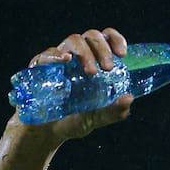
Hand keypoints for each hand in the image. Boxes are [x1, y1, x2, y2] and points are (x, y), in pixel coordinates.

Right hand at [11, 27, 133, 139]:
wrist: (48, 132)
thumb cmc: (74, 120)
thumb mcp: (97, 118)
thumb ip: (113, 111)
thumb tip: (129, 99)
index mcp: (95, 62)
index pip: (106, 40)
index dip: (115, 40)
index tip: (122, 54)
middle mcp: (78, 57)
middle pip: (91, 37)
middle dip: (102, 48)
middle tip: (108, 68)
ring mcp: (59, 60)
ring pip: (73, 40)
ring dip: (85, 52)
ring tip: (91, 73)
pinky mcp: (41, 67)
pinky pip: (47, 55)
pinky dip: (56, 54)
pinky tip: (65, 60)